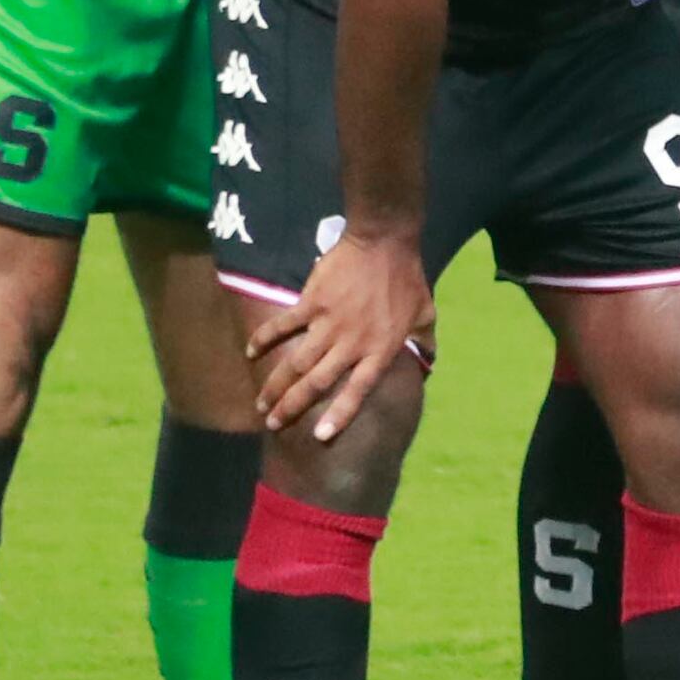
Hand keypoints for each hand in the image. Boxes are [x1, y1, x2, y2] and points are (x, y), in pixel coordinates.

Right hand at [249, 228, 430, 443]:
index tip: (319, 436)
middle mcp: (352, 343)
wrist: (384, 242)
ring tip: (261, 403)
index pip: (358, 391)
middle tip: (273, 424)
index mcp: (380, 350)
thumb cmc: (406, 280)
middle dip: (292, 407)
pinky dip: (265, 338)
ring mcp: (329, 324)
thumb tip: (429, 363)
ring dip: (275, 385)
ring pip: (296, 362)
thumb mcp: (425, 315)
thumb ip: (424, 343)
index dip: (339, 415)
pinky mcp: (311, 303)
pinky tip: (250, 352)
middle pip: (317, 383)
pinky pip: (283, 325)